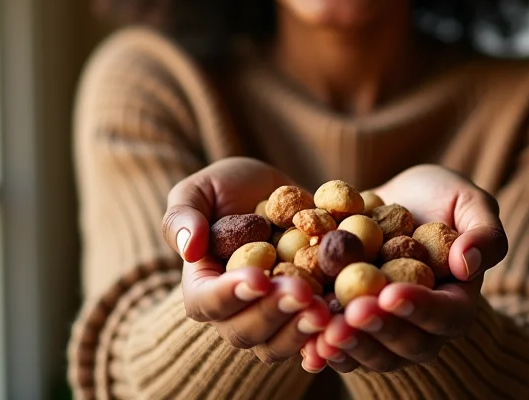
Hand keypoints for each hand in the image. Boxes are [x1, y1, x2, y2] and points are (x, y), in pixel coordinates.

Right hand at [161, 157, 330, 363]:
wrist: (272, 188)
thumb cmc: (226, 186)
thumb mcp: (199, 189)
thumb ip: (183, 216)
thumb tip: (189, 248)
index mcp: (202, 284)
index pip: (207, 301)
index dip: (230, 294)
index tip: (257, 278)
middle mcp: (235, 310)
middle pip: (246, 329)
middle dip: (275, 312)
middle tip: (302, 292)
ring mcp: (270, 315)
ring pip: (280, 342)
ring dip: (302, 330)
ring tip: (326, 310)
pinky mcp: (303, 311)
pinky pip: (314, 336)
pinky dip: (328, 335)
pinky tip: (345, 320)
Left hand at [301, 165, 507, 373]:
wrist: (397, 198)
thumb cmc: (442, 196)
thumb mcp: (470, 201)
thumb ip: (484, 232)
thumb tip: (467, 263)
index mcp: (457, 301)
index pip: (445, 316)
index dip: (420, 309)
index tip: (393, 293)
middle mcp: (423, 325)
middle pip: (407, 344)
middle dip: (379, 331)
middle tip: (353, 314)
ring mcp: (387, 327)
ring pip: (372, 352)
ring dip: (349, 346)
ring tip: (325, 332)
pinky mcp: (353, 321)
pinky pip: (341, 343)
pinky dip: (322, 346)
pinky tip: (305, 344)